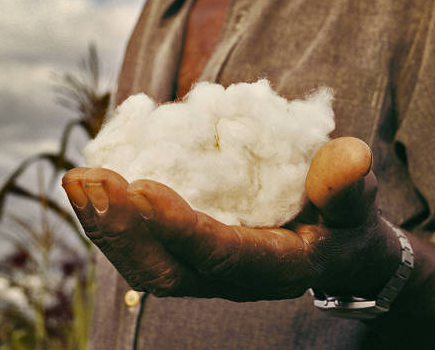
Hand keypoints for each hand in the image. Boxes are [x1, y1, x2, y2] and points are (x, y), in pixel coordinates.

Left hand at [62, 137, 402, 300]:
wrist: (336, 248)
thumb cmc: (347, 219)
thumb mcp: (357, 202)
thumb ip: (350, 185)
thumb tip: (351, 156)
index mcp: (274, 268)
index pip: (221, 256)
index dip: (180, 226)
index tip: (143, 187)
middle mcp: (231, 279)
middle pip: (165, 269)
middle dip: (121, 227)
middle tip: (88, 180)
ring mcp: (205, 270)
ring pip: (143, 262)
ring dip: (105, 222)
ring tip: (76, 179)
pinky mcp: (189, 253)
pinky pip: (142, 244)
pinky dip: (113, 217)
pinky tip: (93, 183)